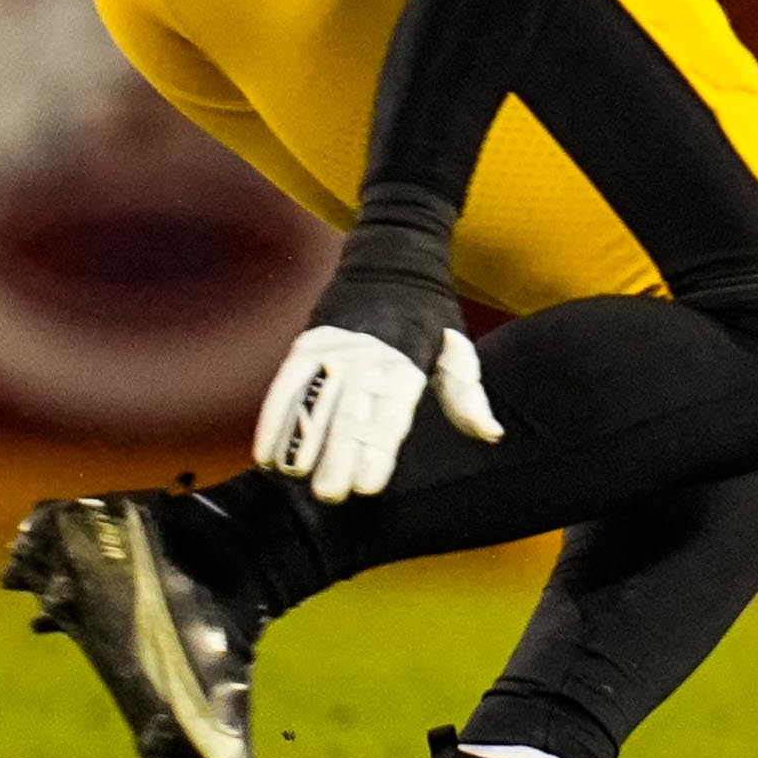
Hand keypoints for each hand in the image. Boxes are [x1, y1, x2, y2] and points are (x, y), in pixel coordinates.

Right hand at [253, 320, 500, 502]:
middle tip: (330, 493)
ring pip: (315, 400)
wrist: (393, 264)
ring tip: (294, 474)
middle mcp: (370, 359)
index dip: (378, 450)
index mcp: (408, 365)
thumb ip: (466, 397)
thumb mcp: (457, 352)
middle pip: (351, 412)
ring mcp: (336, 350)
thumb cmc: (429, 321)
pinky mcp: (308, 343)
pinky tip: (265, 453)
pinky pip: (286, 384)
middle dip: (339, 454)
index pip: (392, 415)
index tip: (368, 485)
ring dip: (301, 439)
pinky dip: (273, 418)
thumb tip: (491, 434)